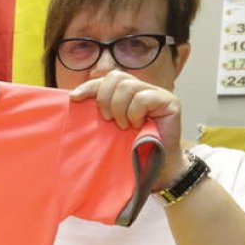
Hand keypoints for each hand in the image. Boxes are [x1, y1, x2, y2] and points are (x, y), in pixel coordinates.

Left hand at [69, 71, 187, 186]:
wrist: (154, 167)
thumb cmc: (130, 148)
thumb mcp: (109, 126)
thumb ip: (99, 108)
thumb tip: (74, 95)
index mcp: (128, 92)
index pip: (106, 78)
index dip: (90, 86)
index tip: (74, 98)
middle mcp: (143, 88)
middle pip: (116, 77)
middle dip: (105, 99)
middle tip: (108, 120)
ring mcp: (158, 93)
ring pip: (128, 86)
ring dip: (120, 109)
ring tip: (124, 126)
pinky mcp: (170, 102)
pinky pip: (143, 98)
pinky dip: (135, 114)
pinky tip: (138, 126)